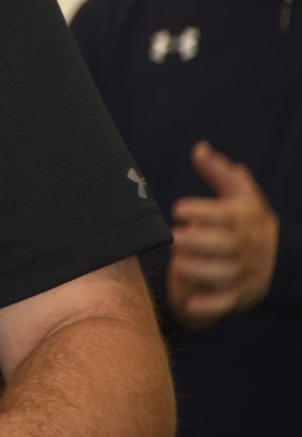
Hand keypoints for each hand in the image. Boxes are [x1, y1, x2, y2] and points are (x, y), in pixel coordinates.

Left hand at [167, 141, 279, 330]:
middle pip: (224, 246)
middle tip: (174, 238)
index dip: (201, 211)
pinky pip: (226, 303)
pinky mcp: (239, 296)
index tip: (177, 209)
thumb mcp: (241, 196)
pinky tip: (190, 304)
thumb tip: (200, 148)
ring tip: (178, 266)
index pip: (224, 215)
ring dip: (201, 271)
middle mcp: (244, 248)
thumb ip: (219, 173)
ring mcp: (243, 273)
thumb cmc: (248, 223)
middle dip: (198, 242)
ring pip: (224, 275)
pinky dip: (209, 306)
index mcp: (242, 220)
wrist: (279, 263)